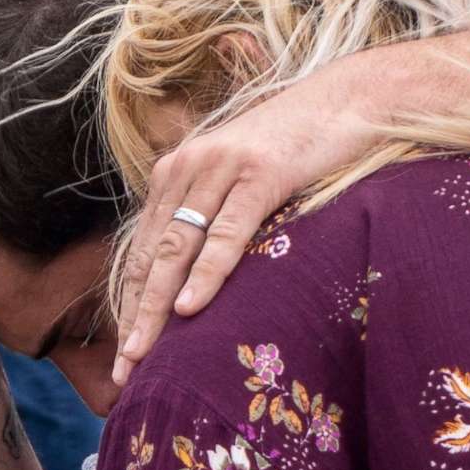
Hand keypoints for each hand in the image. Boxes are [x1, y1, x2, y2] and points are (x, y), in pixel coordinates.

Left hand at [111, 61, 377, 383]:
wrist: (346, 99)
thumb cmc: (295, 148)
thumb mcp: (237, 181)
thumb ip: (209, 217)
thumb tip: (195, 280)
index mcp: (173, 174)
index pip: (141, 252)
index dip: (130, 305)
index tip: (123, 354)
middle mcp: (185, 169)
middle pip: (149, 258)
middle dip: (134, 318)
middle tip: (124, 370)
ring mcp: (219, 170)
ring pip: (176, 249)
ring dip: (157, 307)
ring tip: (142, 353)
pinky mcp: (258, 174)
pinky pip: (225, 233)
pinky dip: (206, 273)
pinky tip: (189, 308)